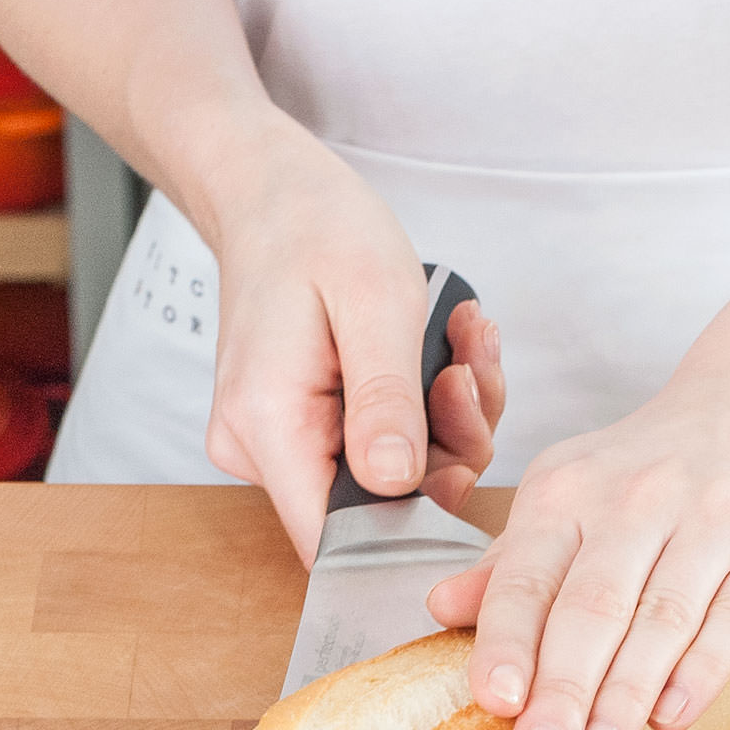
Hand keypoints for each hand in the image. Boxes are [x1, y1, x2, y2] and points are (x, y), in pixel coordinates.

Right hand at [203, 121, 504, 560]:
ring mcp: (280, 443)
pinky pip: (384, 445)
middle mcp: (261, 449)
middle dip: (446, 446)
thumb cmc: (316, 227)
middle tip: (468, 366)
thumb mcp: (375, 300)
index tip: (459, 455)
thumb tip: (396, 484)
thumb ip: (385, 398)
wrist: (272, 191)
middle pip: (376, 506)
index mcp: (268, 424)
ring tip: (461, 339)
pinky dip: (427, 406)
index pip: (334, 538)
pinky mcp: (304, 429)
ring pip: (392, 476)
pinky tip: (445, 348)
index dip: (410, 526)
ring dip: (448, 418)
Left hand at [427, 371, 729, 729]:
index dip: (508, 642)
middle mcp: (639, 497)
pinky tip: (673, 715)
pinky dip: (704, 668)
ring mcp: (717, 517)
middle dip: (562, 691)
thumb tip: (441, 608)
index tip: (495, 702)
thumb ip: (512, 561)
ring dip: (625, 697)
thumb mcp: (573, 493)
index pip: (527, 577)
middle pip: (592, 607)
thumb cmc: (659, 466)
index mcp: (568, 491)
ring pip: (663, 618)